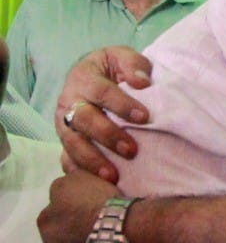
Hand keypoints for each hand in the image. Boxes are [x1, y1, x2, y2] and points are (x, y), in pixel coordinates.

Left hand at [37, 171, 123, 242]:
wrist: (125, 235)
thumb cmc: (106, 203)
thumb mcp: (84, 177)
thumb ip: (73, 180)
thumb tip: (69, 174)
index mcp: (47, 215)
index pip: (59, 210)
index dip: (78, 208)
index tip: (96, 208)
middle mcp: (47, 239)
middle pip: (61, 233)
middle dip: (76, 231)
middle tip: (102, 227)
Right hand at [55, 46, 153, 181]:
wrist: (91, 76)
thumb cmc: (113, 69)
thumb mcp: (122, 56)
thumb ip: (133, 65)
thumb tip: (142, 82)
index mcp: (83, 78)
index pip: (101, 92)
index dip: (122, 105)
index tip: (145, 117)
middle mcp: (69, 102)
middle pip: (84, 120)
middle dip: (108, 136)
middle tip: (132, 150)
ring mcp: (64, 124)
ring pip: (72, 143)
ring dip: (92, 160)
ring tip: (113, 176)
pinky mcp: (65, 142)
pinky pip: (66, 159)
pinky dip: (78, 172)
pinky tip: (94, 185)